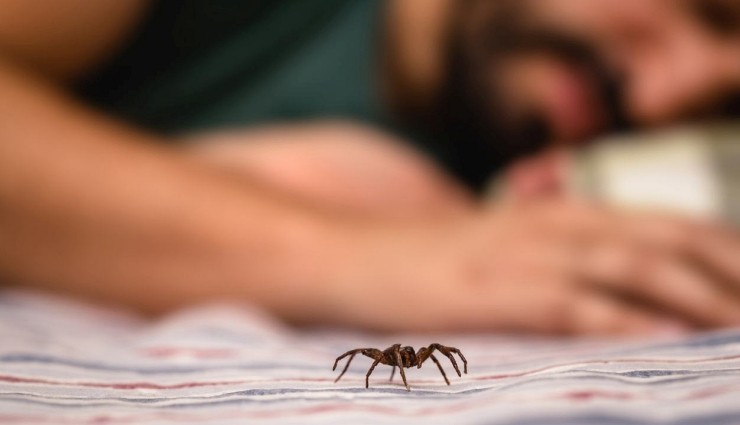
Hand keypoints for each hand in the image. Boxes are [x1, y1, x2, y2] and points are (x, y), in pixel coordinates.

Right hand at [321, 200, 739, 334]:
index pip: (658, 224)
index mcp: (554, 215)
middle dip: (723, 274)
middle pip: (660, 242)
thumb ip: (552, 259)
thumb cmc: (425, 261)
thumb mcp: (497, 251)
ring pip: (629, 268)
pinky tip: (661, 342)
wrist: (345, 257)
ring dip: (693, 298)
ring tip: (738, 330)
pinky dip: (623, 323)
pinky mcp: (490, 293)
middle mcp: (546, 226)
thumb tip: (610, 293)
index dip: (717, 249)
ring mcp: (518, 257)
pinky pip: (570, 305)